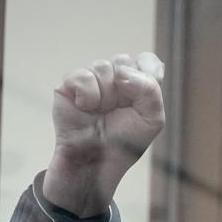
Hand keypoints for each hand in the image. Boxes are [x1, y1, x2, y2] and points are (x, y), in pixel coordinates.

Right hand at [44, 52, 164, 215]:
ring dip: (106, 96)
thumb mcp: (152, 119)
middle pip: (123, 60)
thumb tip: (121, 72)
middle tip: (119, 111)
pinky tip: (86, 109)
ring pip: (102, 66)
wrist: (96, 161)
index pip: (146, 60)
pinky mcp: (69, 86)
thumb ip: (150, 89)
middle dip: (125, 89)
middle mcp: (115, 80)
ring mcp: (92, 81)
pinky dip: (88, 95)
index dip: (145, 72)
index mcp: (138, 86)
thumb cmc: (125, 142)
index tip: (141, 97)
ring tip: (101, 113)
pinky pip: (82, 75)